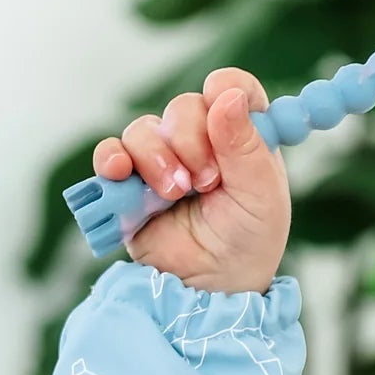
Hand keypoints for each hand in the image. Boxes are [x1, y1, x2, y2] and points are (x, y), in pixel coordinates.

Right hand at [91, 68, 290, 294]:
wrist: (212, 288)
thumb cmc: (247, 244)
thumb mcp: (263, 199)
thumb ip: (247, 147)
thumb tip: (227, 96)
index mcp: (240, 141)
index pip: (234, 89)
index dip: (226, 86)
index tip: (221, 97)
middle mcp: (201, 144)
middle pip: (185, 106)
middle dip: (193, 139)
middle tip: (207, 181)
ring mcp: (163, 161)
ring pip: (145, 128)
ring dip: (158, 158)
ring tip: (176, 194)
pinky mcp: (130, 183)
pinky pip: (111, 152)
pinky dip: (113, 159)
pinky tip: (123, 175)